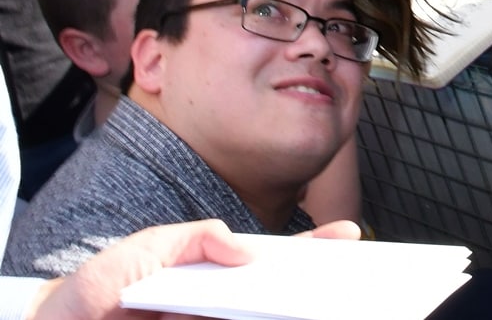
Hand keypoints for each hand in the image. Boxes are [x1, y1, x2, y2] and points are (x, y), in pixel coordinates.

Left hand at [24, 219, 358, 319]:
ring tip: (321, 298)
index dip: (300, 249)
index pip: (260, 258)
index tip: (337, 240)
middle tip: (346, 274)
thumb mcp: (137, 252)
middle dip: (309, 282)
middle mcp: (208, 305)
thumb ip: (191, 240)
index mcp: (199, 273)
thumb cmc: (85, 297)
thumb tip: (246, 250)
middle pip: (271, 293)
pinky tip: (279, 308)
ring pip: (257, 314)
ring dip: (287, 305)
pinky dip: (261, 315)